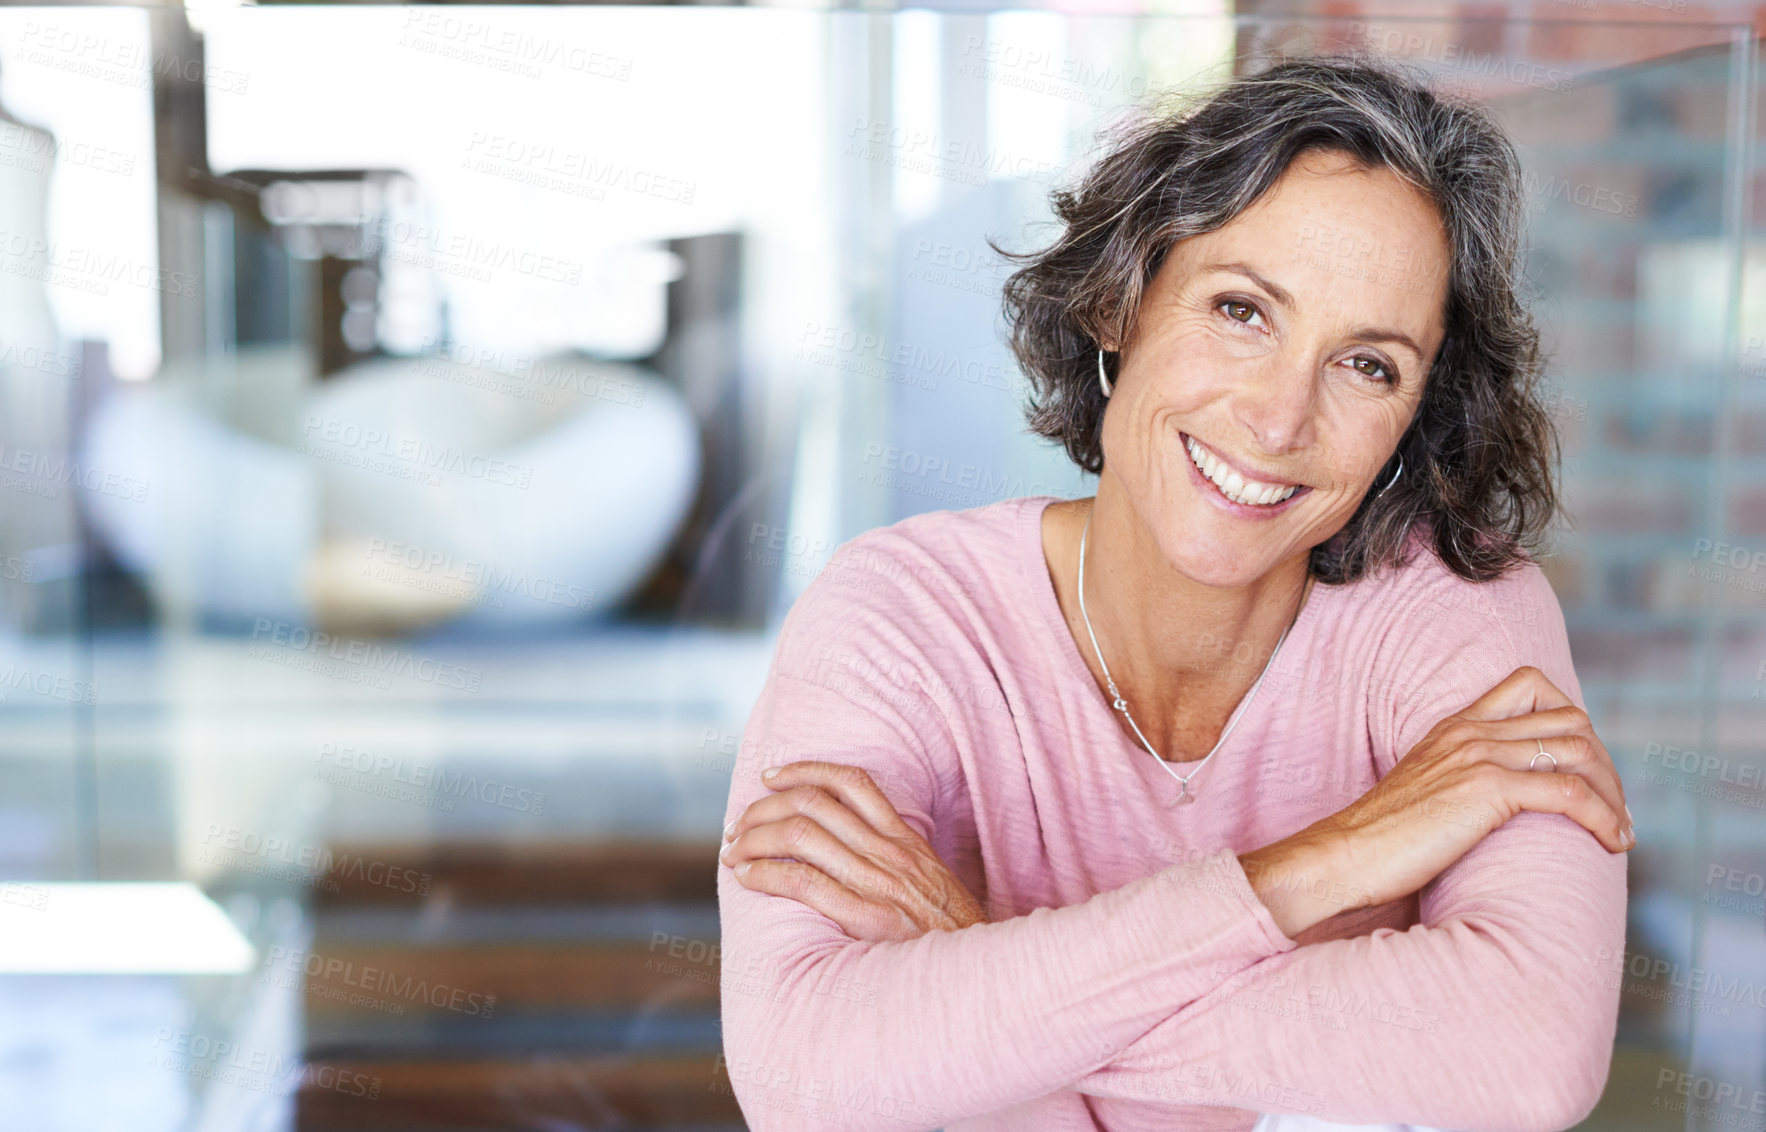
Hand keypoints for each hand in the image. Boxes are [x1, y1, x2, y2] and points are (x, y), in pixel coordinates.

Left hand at [720, 760, 986, 941]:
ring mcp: (879, 883)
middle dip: (764, 807)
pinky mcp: (866, 918)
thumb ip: (897, 860)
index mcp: (905, 840)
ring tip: (734, 851)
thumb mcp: (932, 884)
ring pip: (800, 835)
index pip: (851, 782)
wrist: (980, 979)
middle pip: (813, 803)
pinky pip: (803, 881)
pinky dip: (765, 873)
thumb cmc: (952, 938)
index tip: (770, 777)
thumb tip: (848, 847)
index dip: (804, 771)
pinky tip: (747, 877)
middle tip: (738, 824)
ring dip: (755, 838)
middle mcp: (890, 853)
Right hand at [1240, 665, 1633, 937]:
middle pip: (1570, 719)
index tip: (1583, 769)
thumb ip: (1461, 781)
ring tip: (1619, 831)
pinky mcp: (1486, 789)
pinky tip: (1612, 842)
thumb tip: (1497, 806)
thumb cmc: (1379, 841)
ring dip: (1613, 793)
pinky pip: (1569, 791)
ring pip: (1579, 751)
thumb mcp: (1425, 792)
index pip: (1530, 685)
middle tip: (1612, 808)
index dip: (1571, 721)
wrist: (1345, 856)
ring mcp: (1478, 756)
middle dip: (1604, 764)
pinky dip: (1603, 816)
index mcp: (1454, 726)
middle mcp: (1470, 731)